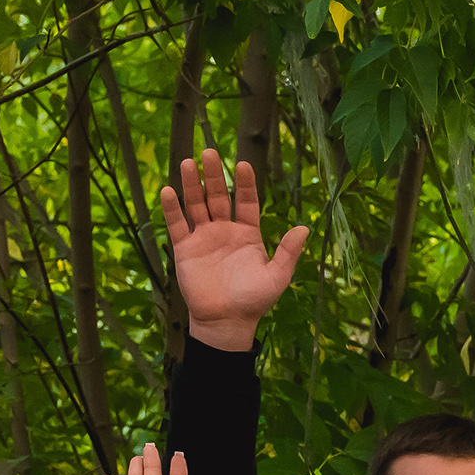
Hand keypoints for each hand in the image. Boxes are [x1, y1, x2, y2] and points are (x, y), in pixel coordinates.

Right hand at [161, 154, 308, 350]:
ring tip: (187, 162)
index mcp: (248, 233)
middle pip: (217, 196)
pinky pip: (177, 225)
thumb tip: (305, 228)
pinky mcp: (185, 249)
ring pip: (195, 204)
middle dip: (213, 175)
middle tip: (209, 152)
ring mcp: (204, 237)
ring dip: (191, 184)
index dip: (245, 184)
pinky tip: (169, 191)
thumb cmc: (254, 300)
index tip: (243, 164)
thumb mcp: (277, 276)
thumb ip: (288, 252)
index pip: (245, 201)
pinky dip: (172, 209)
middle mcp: (224, 230)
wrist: (227, 322)